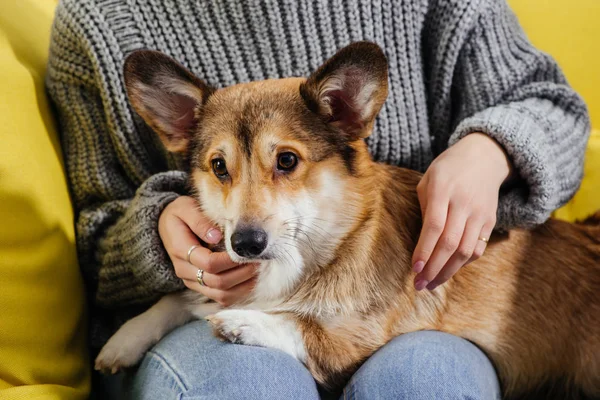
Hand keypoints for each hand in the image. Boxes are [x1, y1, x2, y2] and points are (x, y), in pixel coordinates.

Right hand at [159, 196, 256, 305]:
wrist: (166, 226)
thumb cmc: (180, 215)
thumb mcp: (185, 209)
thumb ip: (200, 221)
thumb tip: (218, 236)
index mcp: (181, 251)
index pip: (210, 263)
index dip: (231, 260)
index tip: (247, 251)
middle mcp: (185, 271)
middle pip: (218, 282)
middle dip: (242, 273)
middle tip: (259, 260)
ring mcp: (193, 282)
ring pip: (221, 295)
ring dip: (243, 286)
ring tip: (258, 270)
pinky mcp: (201, 287)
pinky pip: (222, 298)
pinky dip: (239, 292)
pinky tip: (252, 280)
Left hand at [412, 133, 512, 290]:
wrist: (484, 157)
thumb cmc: (447, 170)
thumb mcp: (428, 180)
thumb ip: (424, 209)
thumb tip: (422, 243)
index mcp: (443, 189)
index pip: (434, 226)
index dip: (424, 250)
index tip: (414, 268)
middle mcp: (464, 203)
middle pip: (451, 243)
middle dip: (434, 268)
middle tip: (420, 285)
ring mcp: (480, 213)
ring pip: (466, 251)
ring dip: (448, 272)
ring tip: (432, 284)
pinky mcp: (490, 221)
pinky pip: (477, 249)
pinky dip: (463, 263)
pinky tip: (449, 270)